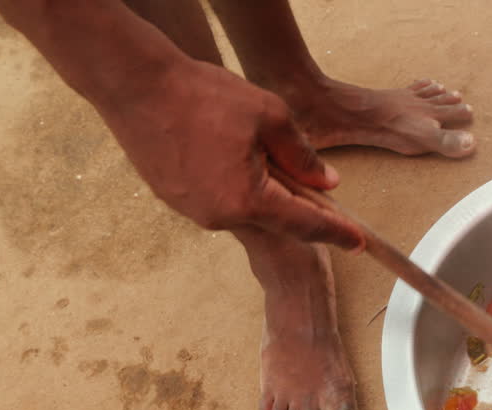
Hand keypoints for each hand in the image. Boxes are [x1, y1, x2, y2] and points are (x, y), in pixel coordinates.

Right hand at [97, 58, 361, 248]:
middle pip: (275, 217)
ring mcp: (191, 211)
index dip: (336, 232)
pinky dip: (234, 184)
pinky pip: (217, 199)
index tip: (358, 243)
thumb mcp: (270, 116)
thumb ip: (302, 155)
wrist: (133, 83)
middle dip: (298, 203)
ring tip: (263, 154)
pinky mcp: (172, 198)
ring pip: (244, 207)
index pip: (305, 224)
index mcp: (247, 200)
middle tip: (319, 186)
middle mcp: (218, 217)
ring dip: (263, 189)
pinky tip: (232, 156)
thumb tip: (326, 183)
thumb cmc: (203, 95)